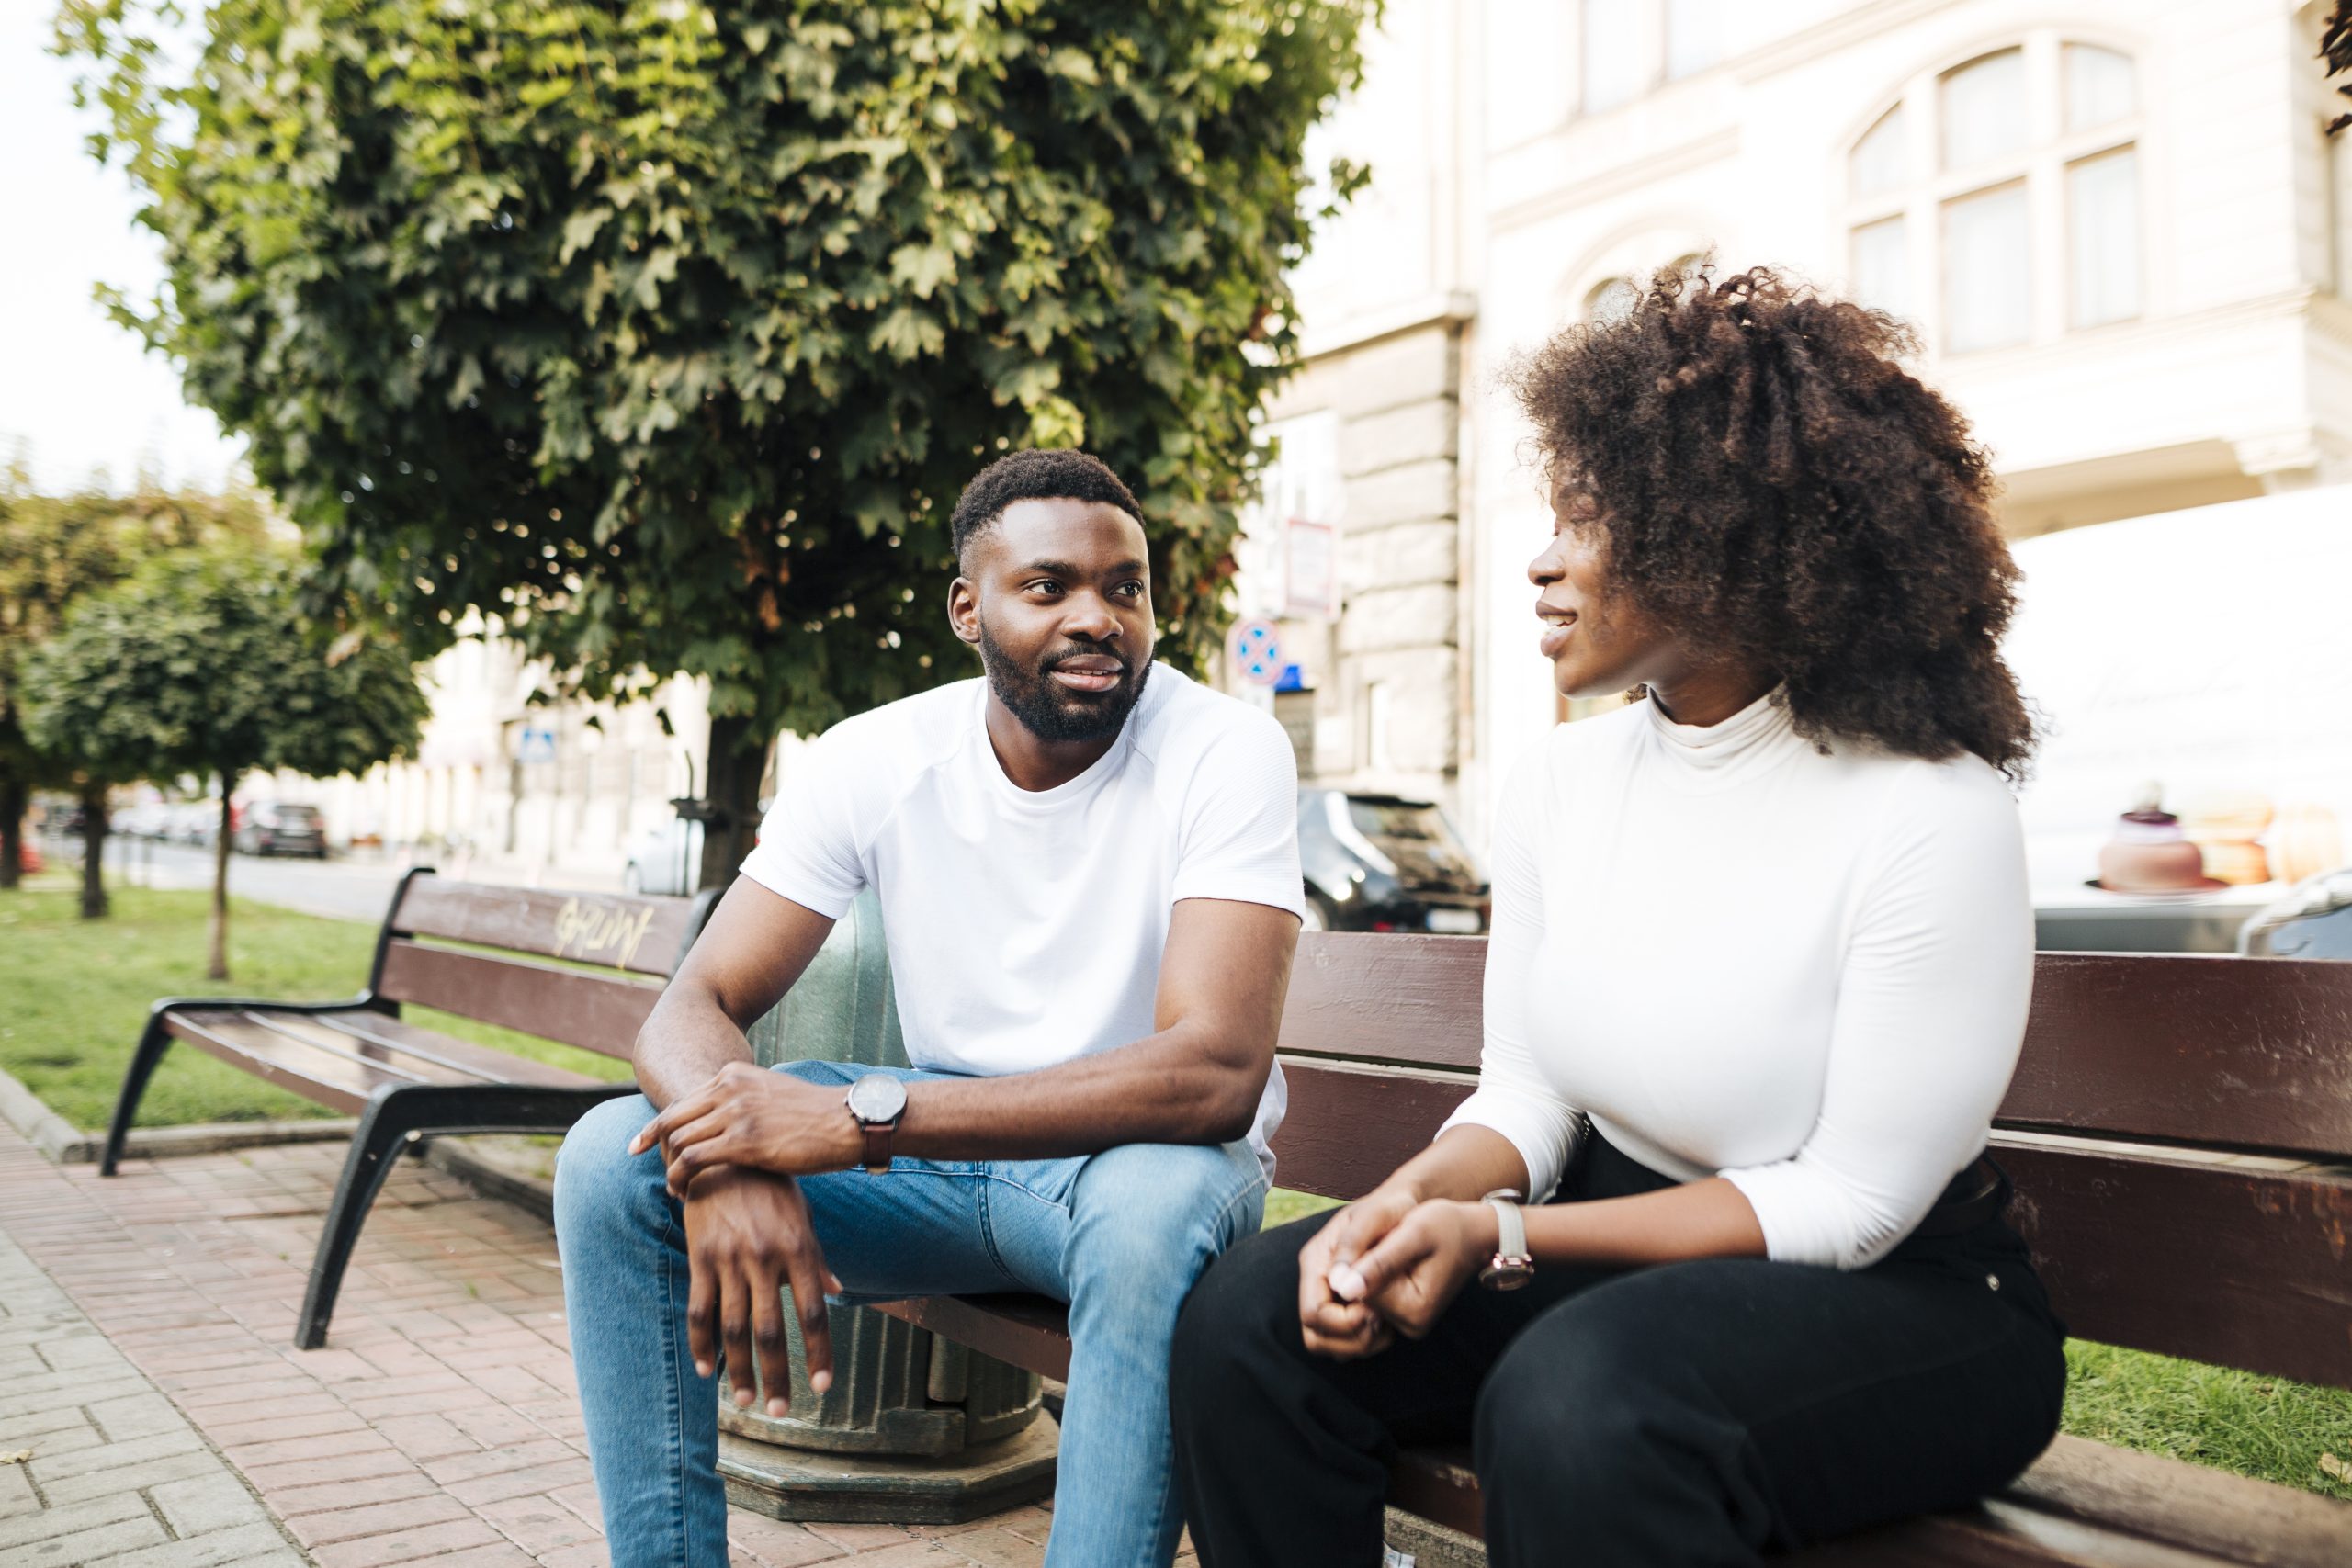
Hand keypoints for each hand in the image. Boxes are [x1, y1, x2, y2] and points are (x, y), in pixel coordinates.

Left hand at [630, 1061, 863, 1193]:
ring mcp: (735, 1112)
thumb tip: (731, 1121)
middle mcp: (729, 1088)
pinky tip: (683, 1194)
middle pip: (673, 1116)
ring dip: (669, 1168)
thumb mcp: (773, 1095)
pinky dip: (680, 1177)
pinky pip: (693, 1158)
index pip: (684, 1099)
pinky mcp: (743, 1140)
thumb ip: (747, 1101)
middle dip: (652, 1141)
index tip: (643, 1142)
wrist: (848, 1121)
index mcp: (734, 1074)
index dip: (660, 1124)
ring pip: (679, 1139)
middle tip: (640, 1161)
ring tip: (673, 1190)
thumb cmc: (817, 1116)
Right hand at [681, 1165, 844, 1416]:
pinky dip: (702, 1344)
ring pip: (733, 1328)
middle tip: (780, 1410)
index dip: (818, 1353)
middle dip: (777, 1375)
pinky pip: (699, 1310)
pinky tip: (708, 1370)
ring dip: (740, 1371)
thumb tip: (837, 1291)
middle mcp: (765, 1258)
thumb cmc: (771, 1187)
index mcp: (799, 1249)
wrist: (724, 1152)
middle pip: (771, 1330)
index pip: (813, 1313)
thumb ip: (815, 1258)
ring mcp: (730, 1259)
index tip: (822, 1388)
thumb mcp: (801, 1216)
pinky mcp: (700, 1257)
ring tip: (747, 1400)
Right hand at [1296, 1183, 1418, 1358]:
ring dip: (1357, 1344)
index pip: (1313, 1313)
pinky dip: (1365, 1341)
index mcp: (1316, 1261)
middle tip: (1380, 1325)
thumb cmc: (1390, 1209)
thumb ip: (1354, 1245)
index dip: (1343, 1323)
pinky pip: (1345, 1341)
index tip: (1375, 1314)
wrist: (1402, 1207)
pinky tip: (1387, 1325)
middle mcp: (1318, 1281)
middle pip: (1315, 1335)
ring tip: (1385, 1325)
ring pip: (1328, 1342)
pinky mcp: (1346, 1304)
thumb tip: (1340, 1285)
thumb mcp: (1374, 1216)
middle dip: (1348, 1340)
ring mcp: (1330, 1295)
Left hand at [1330, 1198, 1495, 1340]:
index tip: (1389, 1238)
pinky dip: (1374, 1273)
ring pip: (1361, 1294)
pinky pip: (1371, 1294)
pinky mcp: (1401, 1313)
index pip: (1358, 1288)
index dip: (1362, 1257)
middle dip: (1364, 1264)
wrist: (1473, 1233)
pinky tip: (1393, 1257)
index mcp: (1413, 1311)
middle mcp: (1408, 1325)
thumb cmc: (1447, 1226)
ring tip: (1396, 1248)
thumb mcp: (1413, 1234)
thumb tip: (1343, 1290)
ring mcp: (1405, 1322)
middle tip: (1393, 1241)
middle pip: (1358, 1295)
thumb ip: (1379, 1262)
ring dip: (1368, 1267)